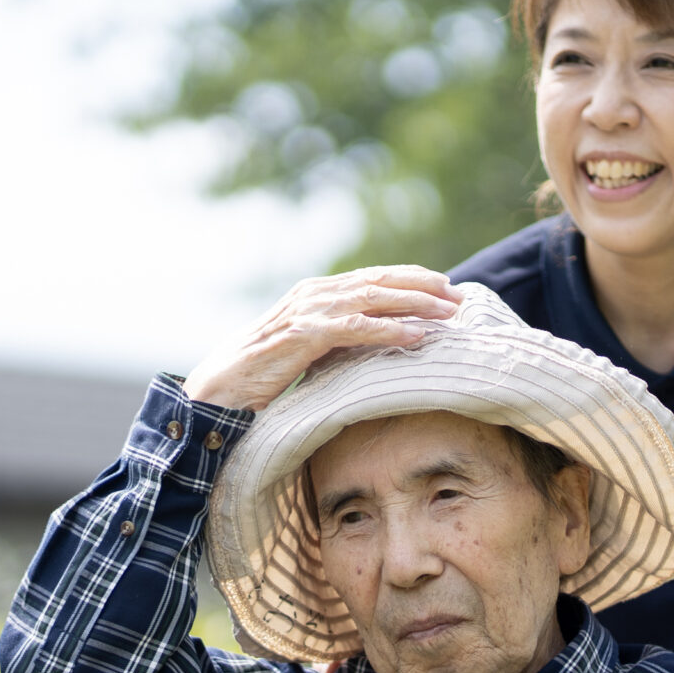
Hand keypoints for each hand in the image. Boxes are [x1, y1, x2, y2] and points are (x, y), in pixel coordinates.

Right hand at [182, 267, 459, 412]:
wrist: (214, 393)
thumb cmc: (255, 378)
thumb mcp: (300, 352)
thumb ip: (329, 341)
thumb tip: (364, 347)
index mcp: (313, 295)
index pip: (370, 278)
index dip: (410, 280)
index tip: (445, 287)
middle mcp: (312, 294)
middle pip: (378, 281)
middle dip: (422, 286)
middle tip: (459, 297)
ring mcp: (306, 313)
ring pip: (372, 299)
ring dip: (415, 304)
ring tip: (448, 313)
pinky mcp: (301, 337)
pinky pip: (355, 329)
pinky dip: (389, 330)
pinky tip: (418, 337)